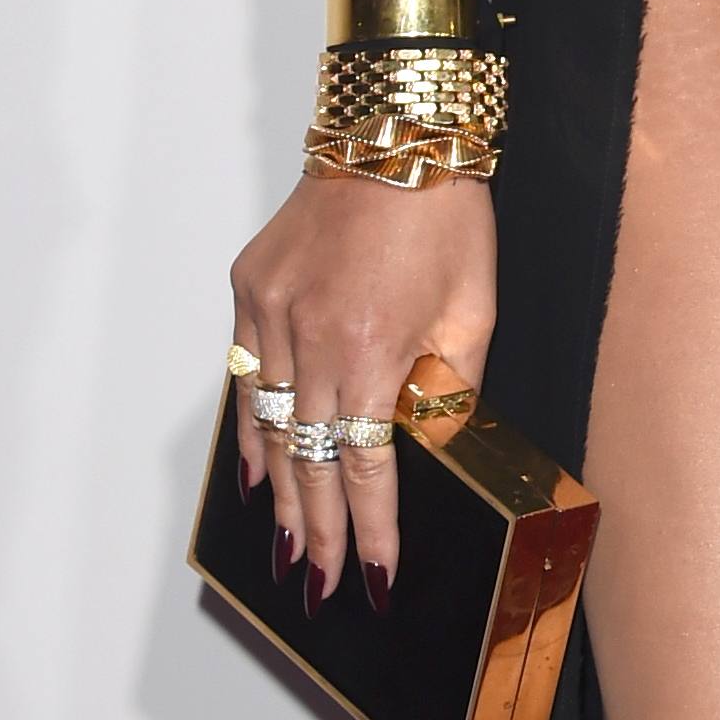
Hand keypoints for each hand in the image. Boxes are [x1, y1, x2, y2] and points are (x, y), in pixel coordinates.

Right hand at [229, 171, 495, 613]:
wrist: (396, 132)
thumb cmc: (446, 215)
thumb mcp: (474, 312)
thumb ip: (449, 391)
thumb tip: (430, 452)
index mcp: (371, 348)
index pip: (368, 465)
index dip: (369, 528)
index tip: (370, 577)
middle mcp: (310, 337)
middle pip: (310, 460)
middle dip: (317, 532)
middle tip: (318, 587)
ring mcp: (270, 311)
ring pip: (268, 426)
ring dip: (280, 493)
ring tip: (288, 550)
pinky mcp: (251, 287)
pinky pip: (246, 374)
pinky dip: (252, 427)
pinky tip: (257, 473)